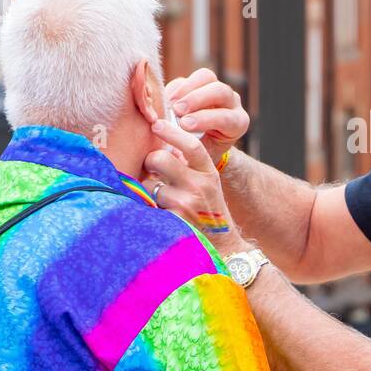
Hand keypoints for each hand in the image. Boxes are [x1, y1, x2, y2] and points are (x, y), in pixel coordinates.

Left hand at [145, 118, 250, 256]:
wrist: (223, 247)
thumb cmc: (208, 211)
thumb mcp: (208, 184)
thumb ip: (189, 166)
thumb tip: (161, 146)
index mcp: (209, 173)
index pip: (191, 145)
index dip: (172, 132)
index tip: (157, 124)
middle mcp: (200, 186)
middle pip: (161, 159)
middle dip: (150, 161)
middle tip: (151, 169)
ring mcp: (186, 204)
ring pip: (150, 184)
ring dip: (148, 190)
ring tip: (158, 198)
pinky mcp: (174, 222)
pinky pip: (149, 207)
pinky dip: (147, 208)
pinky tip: (156, 214)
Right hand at [165, 68, 248, 166]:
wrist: (203, 145)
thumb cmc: (201, 154)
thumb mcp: (200, 156)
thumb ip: (191, 148)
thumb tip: (170, 141)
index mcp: (238, 123)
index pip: (226, 117)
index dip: (205, 119)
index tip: (185, 125)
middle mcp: (233, 103)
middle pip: (220, 91)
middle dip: (197, 99)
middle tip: (177, 111)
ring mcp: (219, 89)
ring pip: (207, 78)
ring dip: (187, 89)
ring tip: (171, 104)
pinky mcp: (204, 82)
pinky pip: (193, 77)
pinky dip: (179, 86)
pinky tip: (169, 99)